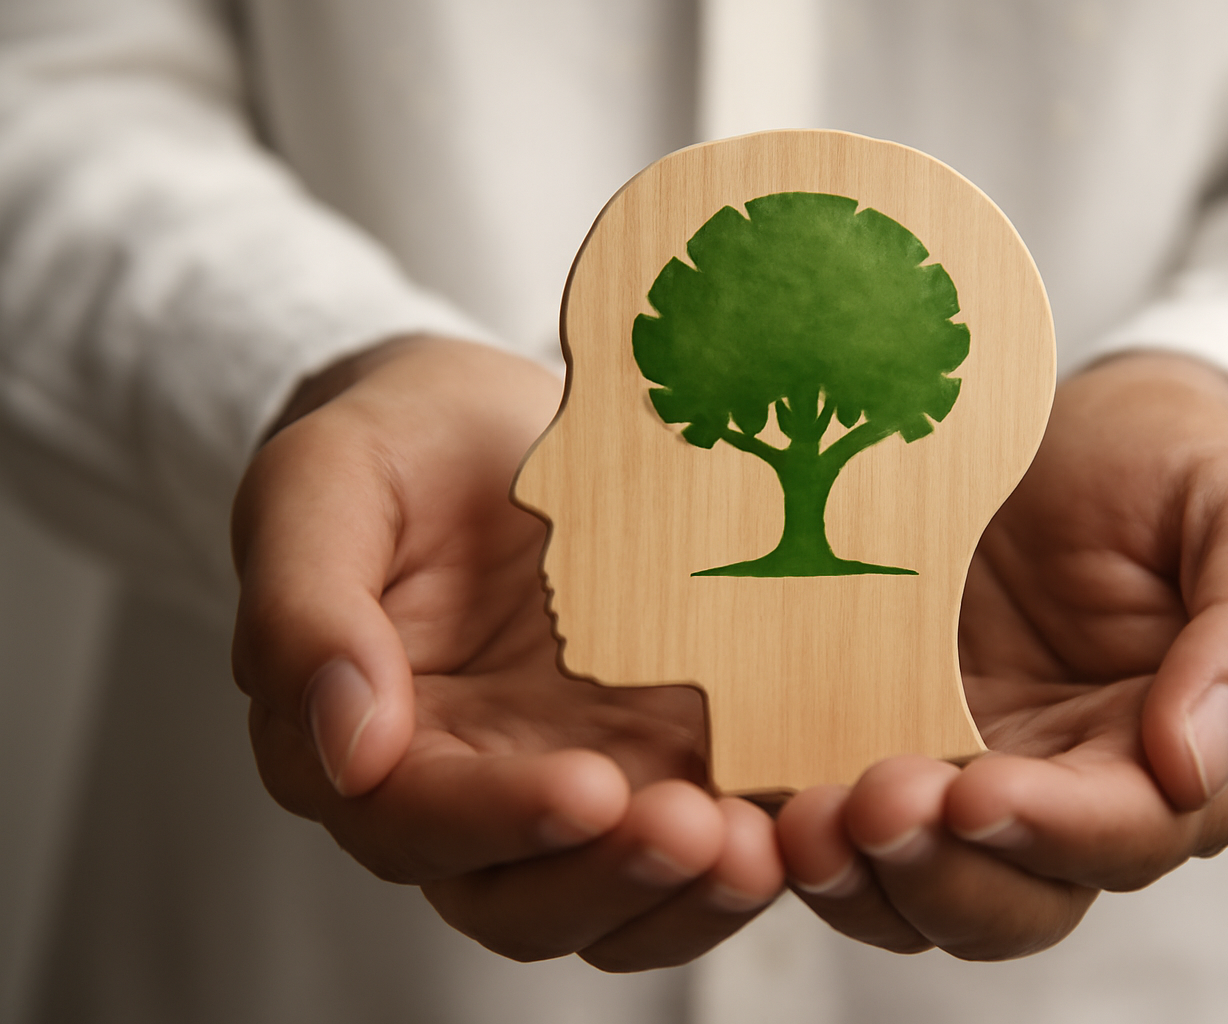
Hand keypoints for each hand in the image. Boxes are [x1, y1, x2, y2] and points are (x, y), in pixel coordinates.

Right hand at [232, 337, 782, 970]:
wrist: (497, 423)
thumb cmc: (396, 447)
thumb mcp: (321, 486)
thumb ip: (305, 613)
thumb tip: (346, 751)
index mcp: (368, 743)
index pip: (412, 822)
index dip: (497, 821)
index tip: (587, 792)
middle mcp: (468, 788)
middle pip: (520, 898)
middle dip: (609, 880)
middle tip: (696, 834)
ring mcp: (570, 778)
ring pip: (615, 896)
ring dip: (687, 893)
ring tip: (757, 847)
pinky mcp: (656, 756)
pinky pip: (697, 840)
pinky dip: (743, 850)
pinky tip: (797, 816)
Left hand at [776, 352, 1227, 959]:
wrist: (1066, 428)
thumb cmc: (1173, 466)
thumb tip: (1196, 760)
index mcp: (1176, 755)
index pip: (1130, 833)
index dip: (1059, 830)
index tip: (980, 793)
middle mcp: (1073, 790)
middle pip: (1019, 895)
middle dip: (945, 871)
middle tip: (875, 806)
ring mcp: (974, 772)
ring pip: (927, 888)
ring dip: (866, 878)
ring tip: (809, 824)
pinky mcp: (888, 738)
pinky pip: (852, 827)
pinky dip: (812, 839)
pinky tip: (771, 805)